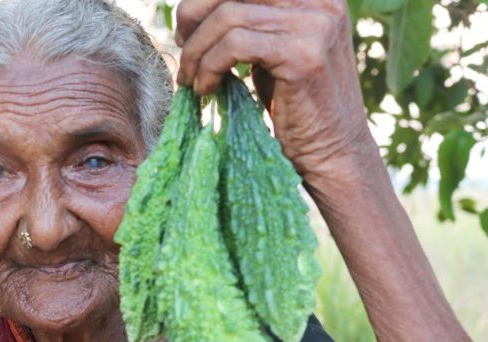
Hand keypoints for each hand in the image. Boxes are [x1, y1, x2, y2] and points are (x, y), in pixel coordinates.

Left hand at [175, 0, 376, 183]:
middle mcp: (321, 0)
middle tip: (181, 51)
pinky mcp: (303, 55)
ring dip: (196, 51)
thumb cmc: (294, 107)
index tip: (187, 32)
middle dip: (193, 17)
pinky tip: (206, 90)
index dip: (205, 1)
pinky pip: (234, 46)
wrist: (332, 155)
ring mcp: (316, 25)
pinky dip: (208, 67)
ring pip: (228, 17)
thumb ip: (249, 23)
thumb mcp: (271, 51)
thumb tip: (194, 8)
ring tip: (190, 80)